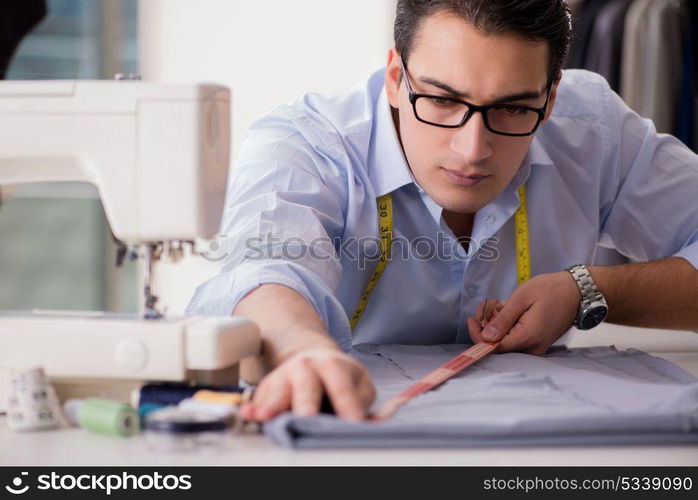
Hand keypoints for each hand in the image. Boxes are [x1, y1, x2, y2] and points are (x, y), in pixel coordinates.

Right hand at [238, 348, 375, 421]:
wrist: (312, 359)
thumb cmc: (339, 380)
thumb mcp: (359, 387)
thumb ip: (368, 406)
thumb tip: (379, 416)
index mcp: (334, 365)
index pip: (342, 387)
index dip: (348, 405)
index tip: (352, 422)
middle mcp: (307, 366)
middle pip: (306, 384)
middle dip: (306, 401)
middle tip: (307, 418)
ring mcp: (284, 375)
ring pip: (278, 390)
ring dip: (271, 405)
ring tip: (265, 417)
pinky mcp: (267, 387)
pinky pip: (258, 399)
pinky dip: (252, 409)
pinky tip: (247, 415)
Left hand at [467, 271, 579, 354]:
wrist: (577, 292)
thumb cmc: (551, 290)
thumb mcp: (522, 298)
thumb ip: (503, 320)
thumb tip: (486, 338)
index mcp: (528, 337)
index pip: (495, 347)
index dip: (478, 336)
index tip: (472, 319)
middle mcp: (533, 348)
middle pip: (499, 348)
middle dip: (485, 328)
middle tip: (486, 306)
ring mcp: (537, 347)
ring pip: (506, 344)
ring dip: (495, 326)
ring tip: (497, 304)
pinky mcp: (538, 343)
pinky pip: (516, 341)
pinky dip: (506, 328)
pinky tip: (506, 311)